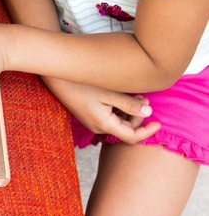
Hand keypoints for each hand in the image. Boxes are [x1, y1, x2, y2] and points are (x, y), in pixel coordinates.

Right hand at [46, 78, 160, 143]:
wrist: (55, 79)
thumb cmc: (81, 84)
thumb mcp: (109, 93)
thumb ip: (130, 104)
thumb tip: (149, 112)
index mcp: (104, 124)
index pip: (132, 137)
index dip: (148, 132)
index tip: (160, 123)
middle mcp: (98, 127)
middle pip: (126, 129)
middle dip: (138, 117)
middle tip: (143, 98)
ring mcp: (92, 122)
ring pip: (119, 123)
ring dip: (129, 112)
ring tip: (133, 95)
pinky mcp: (89, 115)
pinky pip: (109, 117)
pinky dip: (119, 110)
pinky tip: (120, 96)